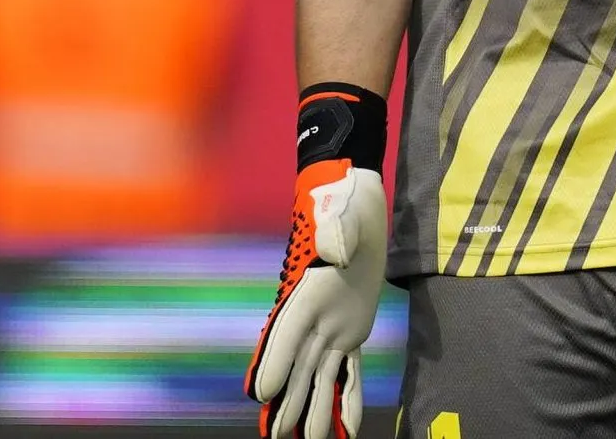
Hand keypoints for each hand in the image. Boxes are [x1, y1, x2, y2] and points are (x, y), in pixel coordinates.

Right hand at [247, 161, 387, 436]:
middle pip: (294, 366)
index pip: (284, 332)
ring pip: (317, 376)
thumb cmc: (341, 202)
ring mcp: (329, 326)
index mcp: (304, 291)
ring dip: (312, 409)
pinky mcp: (350, 328)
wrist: (353, 200)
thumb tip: (336, 253)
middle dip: (286, 402)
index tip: (261, 393)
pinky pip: (347, 369)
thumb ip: (335, 233)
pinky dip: (348, 397)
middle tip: (276, 436)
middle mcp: (312, 316)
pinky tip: (347, 427)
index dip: (274, 362)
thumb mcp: (339, 211)